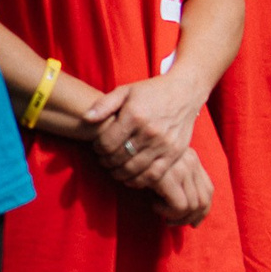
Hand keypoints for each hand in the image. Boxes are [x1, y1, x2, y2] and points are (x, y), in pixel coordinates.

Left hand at [82, 76, 203, 188]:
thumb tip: (85, 119)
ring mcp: (163, 144)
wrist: (185, 92)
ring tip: (115, 168)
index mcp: (134, 116)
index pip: (106, 144)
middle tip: (105, 159)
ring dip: (119, 173)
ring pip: (133, 169)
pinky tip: (131, 177)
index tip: (98, 147)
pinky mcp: (175, 153)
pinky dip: (139, 181)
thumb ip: (103, 105)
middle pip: (118, 158)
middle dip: (106, 161)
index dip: (97, 149)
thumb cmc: (151, 91)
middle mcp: (149, 132)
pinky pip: (153, 175)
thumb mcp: (125, 91)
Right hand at [142, 148, 215, 226]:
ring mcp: (182, 168)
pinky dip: (166, 211)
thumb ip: (179, 184)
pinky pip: (179, 207)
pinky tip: (152, 203)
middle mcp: (191, 161)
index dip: (203, 211)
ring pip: (192, 207)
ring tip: (157, 208)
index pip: (208, 190)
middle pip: (203, 201)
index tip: (193, 223)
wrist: (121, 152)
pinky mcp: (169, 177)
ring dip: (174, 215)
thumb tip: (194, 217)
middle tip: (171, 223)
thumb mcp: (163, 171)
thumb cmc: (138, 165)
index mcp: (192, 158)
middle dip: (189, 218)